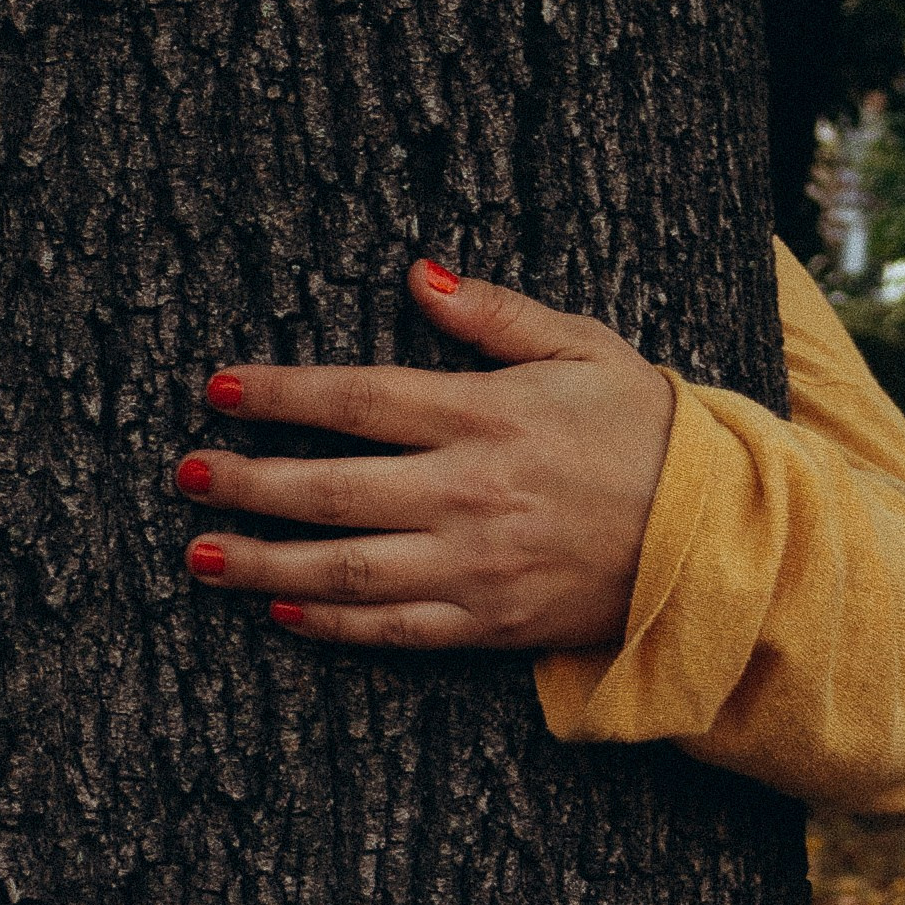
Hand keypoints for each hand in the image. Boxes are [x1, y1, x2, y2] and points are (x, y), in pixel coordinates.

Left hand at [175, 261, 676, 652]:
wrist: (721, 536)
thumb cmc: (649, 430)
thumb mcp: (584, 348)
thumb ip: (495, 314)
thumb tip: (417, 275)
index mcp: (487, 415)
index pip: (357, 399)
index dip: (279, 393)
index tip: (217, 389)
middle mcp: (469, 493)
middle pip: (330, 488)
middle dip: (245, 481)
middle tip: (183, 474)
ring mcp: (477, 565)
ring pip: (346, 567)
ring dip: (264, 562)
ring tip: (200, 555)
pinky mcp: (493, 624)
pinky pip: (396, 629)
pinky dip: (335, 623)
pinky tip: (284, 612)